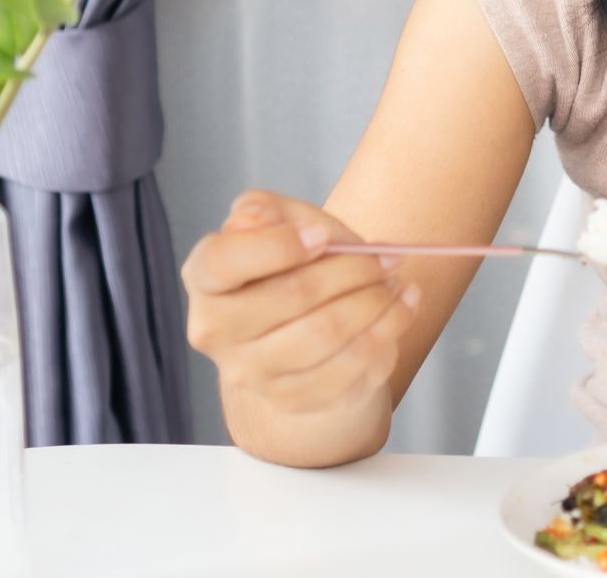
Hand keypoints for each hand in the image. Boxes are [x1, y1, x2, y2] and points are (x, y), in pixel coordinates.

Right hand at [181, 190, 418, 415]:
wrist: (305, 326)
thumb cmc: (292, 262)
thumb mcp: (281, 220)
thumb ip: (267, 210)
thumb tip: (256, 217)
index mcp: (205, 278)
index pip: (222, 262)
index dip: (277, 246)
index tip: (321, 236)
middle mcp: (215, 330)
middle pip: (291, 295)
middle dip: (352, 270)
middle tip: (385, 256)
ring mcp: (251, 372)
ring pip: (326, 333)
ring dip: (375, 301)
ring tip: (395, 279)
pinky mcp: (291, 398)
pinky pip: (350, 365)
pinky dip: (388, 329)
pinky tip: (401, 307)